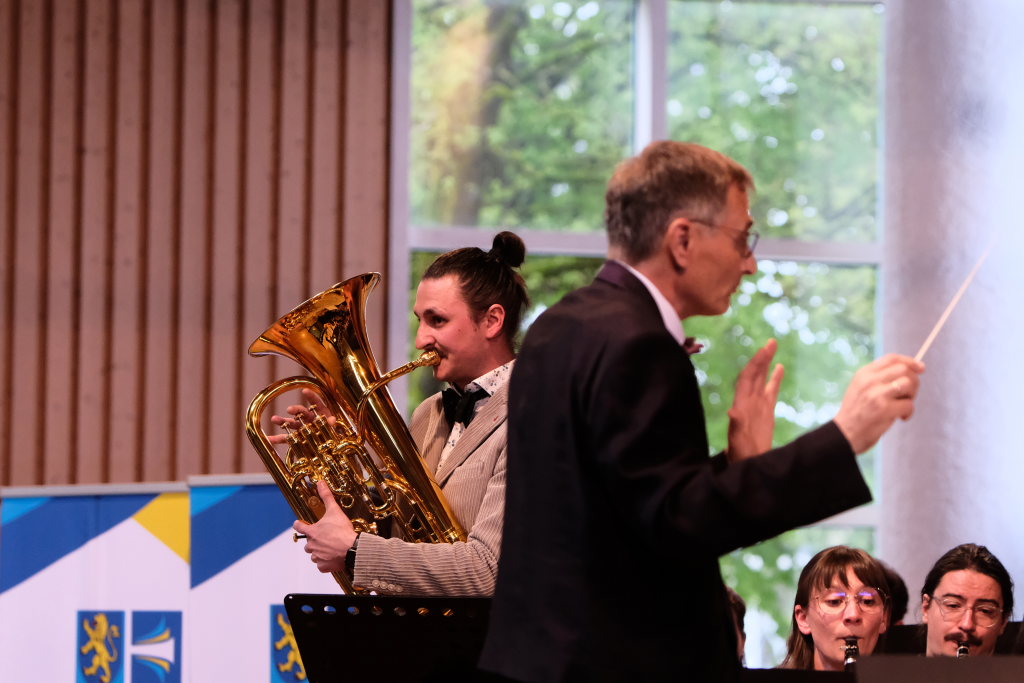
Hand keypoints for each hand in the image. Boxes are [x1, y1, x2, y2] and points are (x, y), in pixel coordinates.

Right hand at [268, 389, 335, 443]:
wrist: (332, 447)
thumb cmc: (335, 434)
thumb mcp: (336, 429)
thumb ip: (332, 424)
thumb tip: (332, 420)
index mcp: (320, 413)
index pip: (316, 402)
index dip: (311, 396)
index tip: (305, 391)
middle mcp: (310, 418)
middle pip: (301, 412)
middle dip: (295, 410)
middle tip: (289, 409)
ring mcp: (302, 428)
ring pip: (291, 422)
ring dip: (282, 421)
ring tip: (274, 419)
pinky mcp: (297, 438)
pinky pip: (286, 438)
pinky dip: (278, 439)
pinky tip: (269, 439)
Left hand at [293, 479, 357, 573]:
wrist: (352, 549)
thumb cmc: (342, 531)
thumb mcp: (334, 511)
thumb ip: (326, 496)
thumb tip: (320, 483)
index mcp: (312, 532)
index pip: (299, 527)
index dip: (299, 524)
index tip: (299, 524)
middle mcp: (311, 545)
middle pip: (307, 543)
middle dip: (314, 541)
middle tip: (325, 538)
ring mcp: (317, 556)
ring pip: (314, 555)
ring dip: (319, 552)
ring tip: (330, 548)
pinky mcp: (324, 566)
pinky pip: (321, 565)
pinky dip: (325, 562)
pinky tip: (333, 558)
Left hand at [727, 339, 784, 461]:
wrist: (749, 464)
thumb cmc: (742, 454)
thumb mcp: (738, 439)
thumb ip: (737, 424)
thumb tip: (733, 411)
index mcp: (742, 404)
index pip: (747, 378)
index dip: (755, 364)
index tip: (764, 350)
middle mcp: (748, 401)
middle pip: (754, 374)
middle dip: (762, 358)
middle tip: (772, 342)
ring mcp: (757, 405)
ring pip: (762, 379)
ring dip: (767, 363)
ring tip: (773, 346)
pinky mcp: (766, 412)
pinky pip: (771, 391)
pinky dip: (774, 378)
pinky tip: (780, 367)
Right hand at [833, 354, 924, 453]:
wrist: (844, 434)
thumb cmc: (857, 413)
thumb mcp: (861, 389)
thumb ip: (879, 379)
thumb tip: (910, 370)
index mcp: (864, 374)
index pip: (891, 358)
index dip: (909, 361)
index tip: (921, 368)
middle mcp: (869, 381)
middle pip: (904, 369)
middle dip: (914, 381)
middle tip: (909, 395)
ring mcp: (876, 394)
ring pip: (909, 384)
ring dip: (912, 396)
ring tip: (903, 406)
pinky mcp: (883, 409)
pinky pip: (909, 404)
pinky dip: (909, 412)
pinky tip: (901, 418)